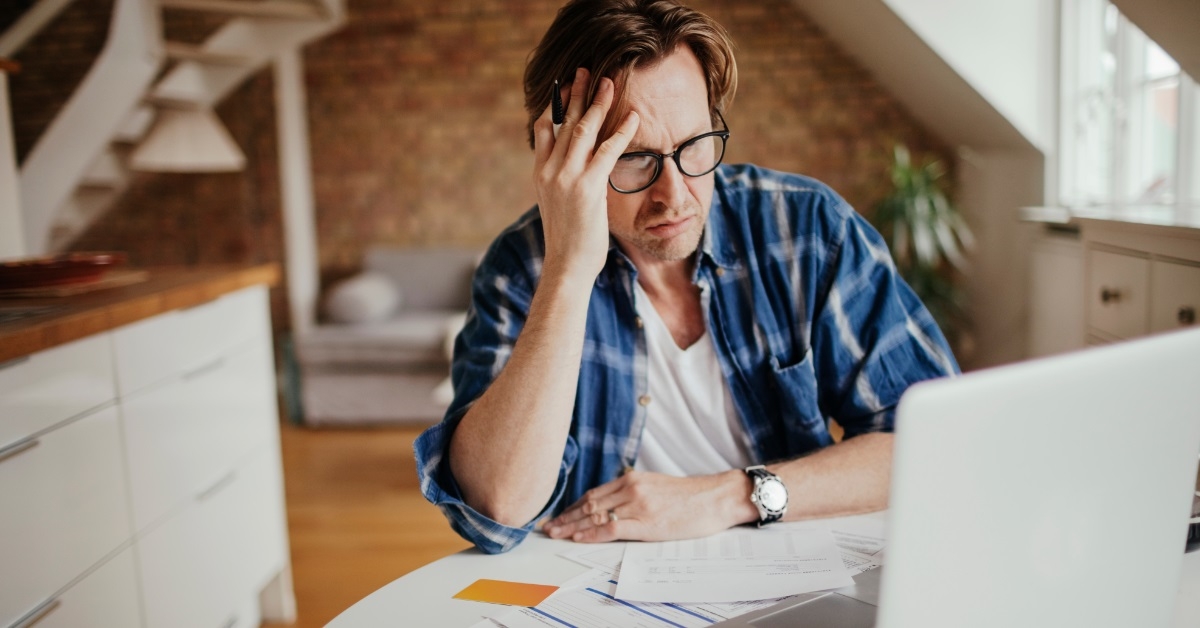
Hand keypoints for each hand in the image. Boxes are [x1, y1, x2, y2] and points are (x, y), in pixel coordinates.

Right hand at [532, 68, 639, 282]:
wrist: (566, 266)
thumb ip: (563, 183)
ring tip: (610, 83)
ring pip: (583, 130)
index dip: (555, 105)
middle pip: (564, 122)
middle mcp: (550, 171)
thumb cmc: (567, 242)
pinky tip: (634, 117)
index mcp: (540, 174)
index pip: (544, 129)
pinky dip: (622, 131)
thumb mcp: (558, 207)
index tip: (565, 87)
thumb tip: (576, 173)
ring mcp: (567, 178)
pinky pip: (607, 151)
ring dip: (599, 103)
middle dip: (577, 94)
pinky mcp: (588, 187)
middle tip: (586, 71)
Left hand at [543, 469, 752, 542]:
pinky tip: (578, 537)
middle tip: (547, 526)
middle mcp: (631, 488)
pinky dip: (591, 533)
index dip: (573, 506)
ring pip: (595, 515)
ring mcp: (638, 505)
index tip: (558, 515)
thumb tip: (615, 505)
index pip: (594, 493)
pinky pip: (611, 528)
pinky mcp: (646, 522)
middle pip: (589, 504)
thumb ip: (635, 493)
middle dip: (565, 516)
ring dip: (571, 525)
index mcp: (632, 479)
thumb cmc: (690, 496)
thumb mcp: (656, 487)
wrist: (715, 497)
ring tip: (555, 533)